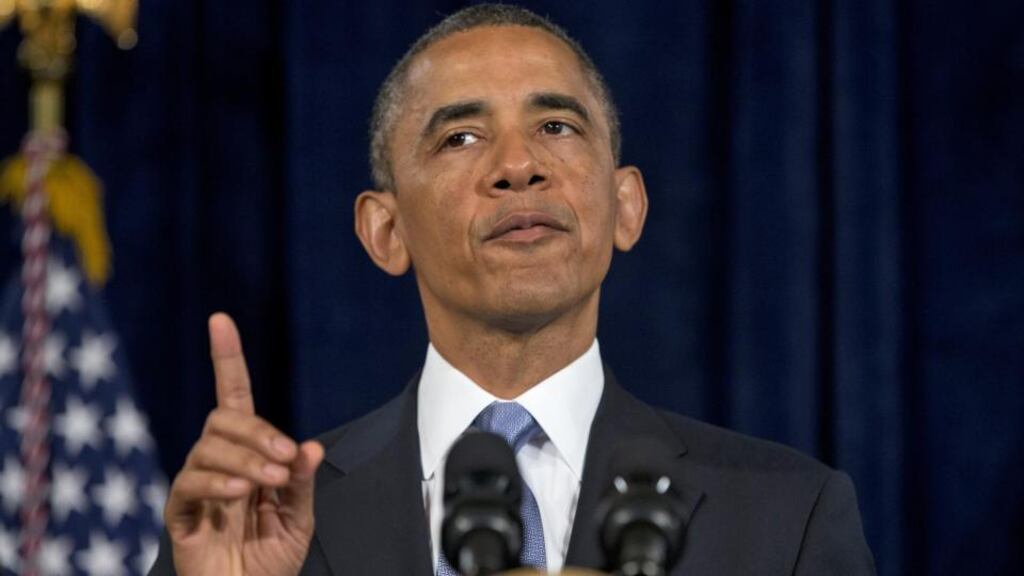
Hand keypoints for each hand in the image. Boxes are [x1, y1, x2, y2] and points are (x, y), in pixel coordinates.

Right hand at [164, 313, 324, 575]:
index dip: (227, 359)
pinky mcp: (180, 512)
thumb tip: (308, 446)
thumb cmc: (271, 560)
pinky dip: (217, 481)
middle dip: (258, 431)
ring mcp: (197, 486)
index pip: (234, 397)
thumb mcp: (298, 518)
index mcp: (248, 456)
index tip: (221, 321)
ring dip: (246, 458)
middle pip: (225, 417)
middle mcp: (219, 462)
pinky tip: (240, 492)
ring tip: (269, 483)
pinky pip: (189, 481)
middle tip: (285, 459)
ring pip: (210, 445)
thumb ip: (300, 481)